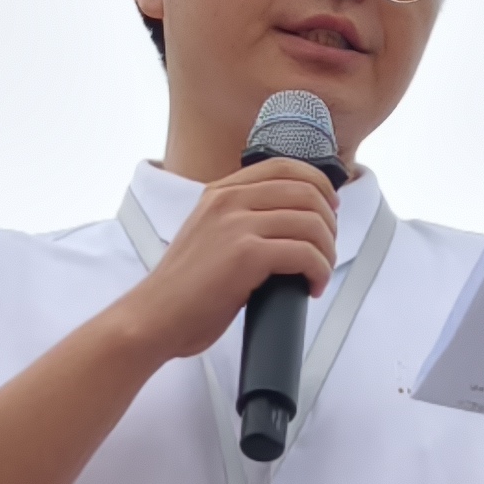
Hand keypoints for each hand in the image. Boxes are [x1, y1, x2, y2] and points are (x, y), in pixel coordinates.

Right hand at [117, 162, 343, 361]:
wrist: (154, 317)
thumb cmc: (183, 289)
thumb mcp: (207, 234)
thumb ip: (238, 219)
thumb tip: (288, 224)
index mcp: (220, 192)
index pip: (284, 167)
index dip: (317, 183)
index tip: (329, 207)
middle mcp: (228, 200)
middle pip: (305, 191)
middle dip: (328, 221)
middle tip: (327, 248)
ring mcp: (236, 225)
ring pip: (310, 222)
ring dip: (327, 250)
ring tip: (319, 272)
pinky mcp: (246, 255)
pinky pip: (305, 254)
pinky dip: (319, 271)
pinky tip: (312, 286)